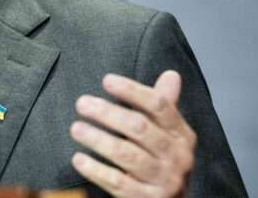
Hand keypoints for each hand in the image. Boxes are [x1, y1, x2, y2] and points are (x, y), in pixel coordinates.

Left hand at [70, 70, 195, 197]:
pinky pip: (118, 183)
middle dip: (108, 113)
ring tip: (75, 128)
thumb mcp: (168, 135)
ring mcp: (164, 180)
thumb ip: (164, 106)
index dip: (132, 91)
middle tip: (81, 103)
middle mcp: (177, 156)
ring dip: (98, 139)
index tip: (106, 80)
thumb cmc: (162, 160)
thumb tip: (171, 74)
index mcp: (182, 134)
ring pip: (127, 155)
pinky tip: (78, 159)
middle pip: (139, 128)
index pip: (159, 106)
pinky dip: (96, 170)